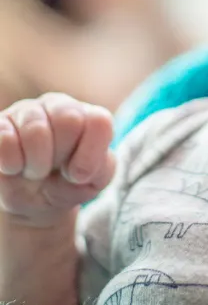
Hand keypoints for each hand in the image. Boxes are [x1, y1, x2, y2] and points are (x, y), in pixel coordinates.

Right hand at [0, 93, 114, 226]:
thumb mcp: (93, 181)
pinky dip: (11, 163)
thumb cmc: (67, 183)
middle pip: (69, 120)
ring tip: (35, 171)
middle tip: (54, 169)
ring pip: (36, 130)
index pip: (99, 121)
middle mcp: (59, 105)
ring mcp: (27, 111)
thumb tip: (79, 170)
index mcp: (88, 115)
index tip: (78, 174)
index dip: (89, 155)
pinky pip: (5, 138)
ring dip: (36, 164)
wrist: (31, 199)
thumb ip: (100, 169)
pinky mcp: (0, 123)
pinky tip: (15, 167)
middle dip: (61, 156)